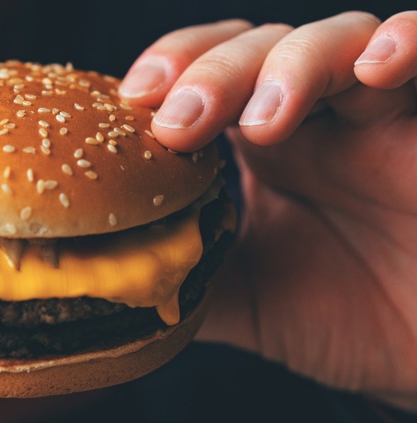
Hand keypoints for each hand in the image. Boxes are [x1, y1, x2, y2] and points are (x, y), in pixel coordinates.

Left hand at [120, 11, 416, 410]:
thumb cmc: (339, 319)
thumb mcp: (241, 298)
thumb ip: (180, 274)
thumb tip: (99, 274)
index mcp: (253, 148)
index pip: (202, 73)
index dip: (168, 71)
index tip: (132, 101)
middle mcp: (311, 119)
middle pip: (255, 49)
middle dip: (212, 74)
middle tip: (181, 123)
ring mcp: (375, 116)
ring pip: (333, 40)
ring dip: (291, 66)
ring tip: (266, 121)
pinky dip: (408, 43)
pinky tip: (377, 64)